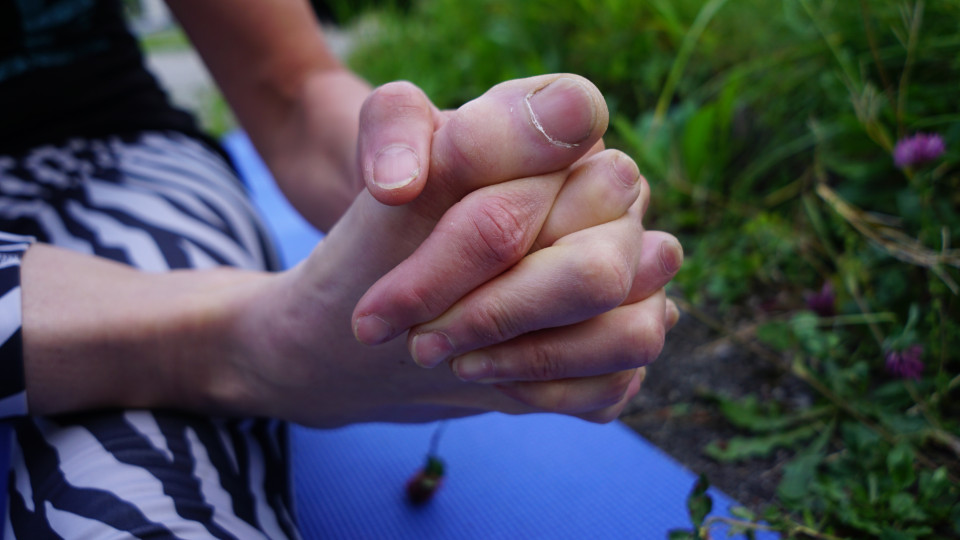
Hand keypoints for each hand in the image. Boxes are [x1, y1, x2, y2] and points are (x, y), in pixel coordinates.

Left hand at [354, 76, 682, 414]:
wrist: (394, 305)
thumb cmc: (396, 225)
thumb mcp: (383, 160)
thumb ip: (394, 128)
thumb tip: (400, 183)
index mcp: (568, 132)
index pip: (570, 160)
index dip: (486, 221)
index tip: (395, 242)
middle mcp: (616, 198)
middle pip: (594, 271)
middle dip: (492, 312)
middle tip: (414, 334)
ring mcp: (636, 268)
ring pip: (628, 332)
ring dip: (527, 358)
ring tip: (447, 356)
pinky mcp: (628, 333)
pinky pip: (618, 380)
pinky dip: (544, 390)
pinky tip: (486, 374)